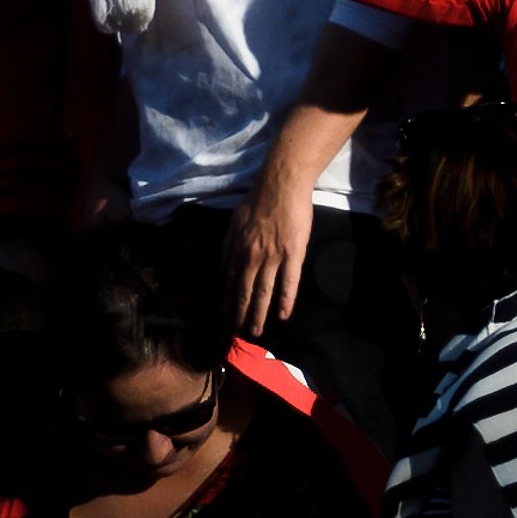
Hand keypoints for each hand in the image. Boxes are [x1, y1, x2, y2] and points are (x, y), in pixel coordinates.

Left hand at [229, 171, 320, 330]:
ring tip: (257, 331)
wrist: (282, 184)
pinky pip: (289, 282)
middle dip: (240, 315)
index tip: (225, 318)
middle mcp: (252, 257)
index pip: (229, 283)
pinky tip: (283, 315)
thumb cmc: (258, 201)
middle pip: (244, 292)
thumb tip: (222, 268)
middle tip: (239, 334)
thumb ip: (228, 247)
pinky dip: (286, 300)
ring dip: (260, 314)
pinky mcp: (294, 253)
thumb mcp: (234, 223)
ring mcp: (273, 256)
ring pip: (264, 291)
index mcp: (237, 249)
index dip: (227, 302)